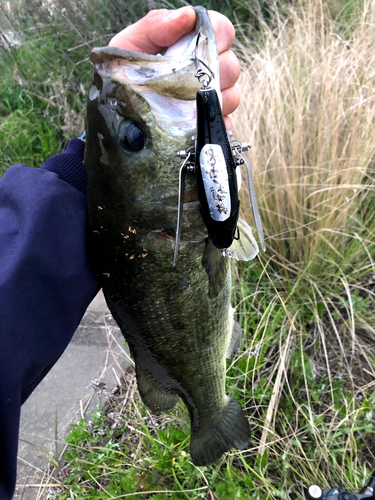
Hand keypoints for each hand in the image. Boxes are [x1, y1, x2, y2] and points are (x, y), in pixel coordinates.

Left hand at [109, 7, 239, 128]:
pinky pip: (222, 124)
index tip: (199, 47)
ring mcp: (211, 98)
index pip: (223, 31)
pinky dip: (210, 125)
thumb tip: (188, 16)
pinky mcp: (209, 123)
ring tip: (185, 106)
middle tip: (187, 81)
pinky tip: (191, 126)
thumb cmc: (124, 72)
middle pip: (232, 66)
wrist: (116, 108)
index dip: (218, 36)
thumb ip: (156, 25)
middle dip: (213, 72)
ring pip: (232, 96)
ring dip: (213, 100)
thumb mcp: (132, 44)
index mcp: (193, 43)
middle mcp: (208, 69)